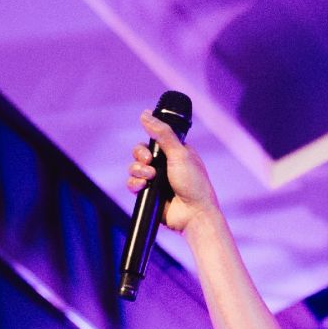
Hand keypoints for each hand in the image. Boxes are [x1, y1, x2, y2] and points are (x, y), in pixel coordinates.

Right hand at [126, 110, 218, 233]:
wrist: (194, 215)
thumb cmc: (194, 185)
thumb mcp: (180, 153)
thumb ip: (162, 133)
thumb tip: (145, 113)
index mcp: (176, 153)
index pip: (153, 139)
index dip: (148, 141)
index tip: (151, 147)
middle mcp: (165, 165)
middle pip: (140, 152)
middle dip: (140, 156)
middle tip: (149, 162)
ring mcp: (157, 181)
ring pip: (134, 168)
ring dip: (137, 170)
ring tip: (150, 177)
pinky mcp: (150, 195)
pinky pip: (132, 184)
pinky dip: (135, 184)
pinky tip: (143, 186)